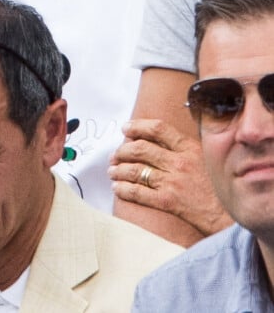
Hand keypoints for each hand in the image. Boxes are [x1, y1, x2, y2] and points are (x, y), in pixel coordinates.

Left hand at [109, 118, 232, 236]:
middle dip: (122, 151)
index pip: (157, 129)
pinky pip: (139, 193)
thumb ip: (184, 147)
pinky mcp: (169, 201)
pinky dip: (124, 189)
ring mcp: (173, 181)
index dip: (137, 126)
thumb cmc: (218, 187)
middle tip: (114, 155)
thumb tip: (158, 137)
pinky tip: (117, 188)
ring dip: (119, 170)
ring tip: (112, 171)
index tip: (125, 128)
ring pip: (136, 170)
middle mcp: (178, 162)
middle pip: (140, 149)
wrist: (231, 217)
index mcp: (188, 148)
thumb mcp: (205, 158)